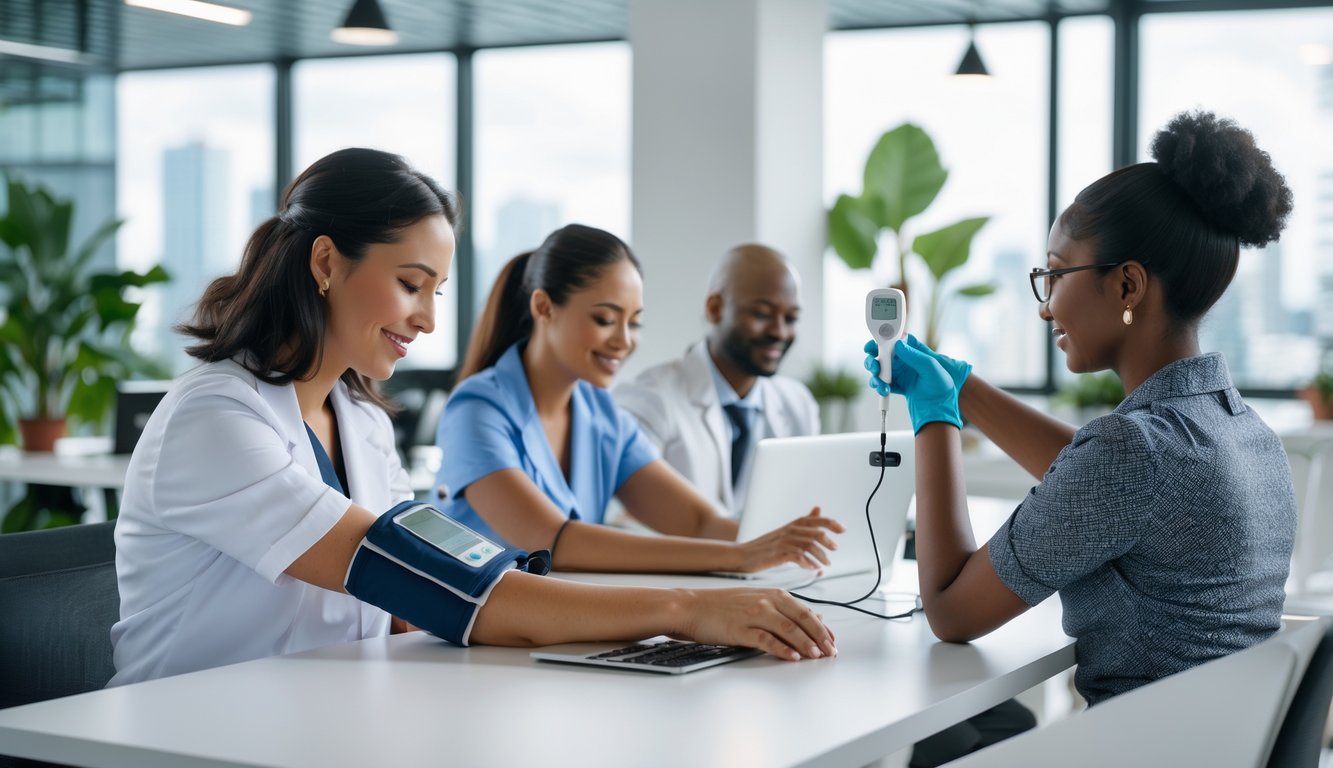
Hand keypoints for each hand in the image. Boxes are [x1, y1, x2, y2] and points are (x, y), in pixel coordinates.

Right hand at [677, 586, 836, 660]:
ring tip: (817, 656)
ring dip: (805, 644)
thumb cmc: (722, 606)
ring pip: (787, 629)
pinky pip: (765, 639)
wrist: (690, 606)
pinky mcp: (740, 629)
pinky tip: (791, 656)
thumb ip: (785, 609)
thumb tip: (814, 618)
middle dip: (819, 637)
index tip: (832, 641)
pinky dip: (781, 649)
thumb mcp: (757, 600)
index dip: (822, 628)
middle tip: (831, 652)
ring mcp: (753, 614)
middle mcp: (766, 601)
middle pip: (801, 619)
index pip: (805, 611)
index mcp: (773, 594)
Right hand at [732, 507, 844, 571]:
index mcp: (792, 525)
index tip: (843, 529)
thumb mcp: (785, 531)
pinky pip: (797, 556)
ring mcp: (783, 541)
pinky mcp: (777, 553)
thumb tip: (818, 509)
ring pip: (808, 546)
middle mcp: (789, 530)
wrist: (742, 555)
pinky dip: (807, 563)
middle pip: (814, 532)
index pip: (815, 520)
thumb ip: (803, 522)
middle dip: (828, 542)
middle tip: (834, 550)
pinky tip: (811, 568)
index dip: (830, 523)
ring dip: (820, 556)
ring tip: (825, 565)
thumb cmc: (765, 546)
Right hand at [863, 336, 962, 433]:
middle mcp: (905, 361)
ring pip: (879, 368)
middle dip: (874, 358)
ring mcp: (899, 373)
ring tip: (880, 383)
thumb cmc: (942, 386)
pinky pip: (881, 383)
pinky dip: (879, 387)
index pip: (897, 340)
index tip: (876, 342)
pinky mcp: (895, 386)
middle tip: (874, 365)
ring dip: (875, 375)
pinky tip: (884, 390)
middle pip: (883, 353)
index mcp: (915, 352)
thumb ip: (915, 355)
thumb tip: (898, 345)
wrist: (939, 408)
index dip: (884, 339)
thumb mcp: (931, 368)